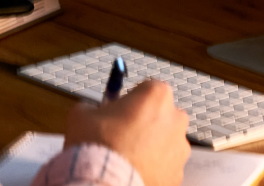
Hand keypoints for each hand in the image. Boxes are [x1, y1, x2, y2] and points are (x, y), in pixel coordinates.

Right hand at [65, 81, 189, 185]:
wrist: (104, 184)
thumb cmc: (97, 145)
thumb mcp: (83, 114)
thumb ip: (94, 107)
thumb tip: (93, 111)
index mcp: (157, 95)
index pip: (146, 88)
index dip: (130, 99)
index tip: (119, 110)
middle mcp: (176, 119)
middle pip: (161, 114)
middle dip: (146, 121)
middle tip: (122, 133)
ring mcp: (180, 149)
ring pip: (165, 141)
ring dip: (151, 146)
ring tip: (127, 157)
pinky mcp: (177, 174)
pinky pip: (165, 166)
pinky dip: (153, 167)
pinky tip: (134, 171)